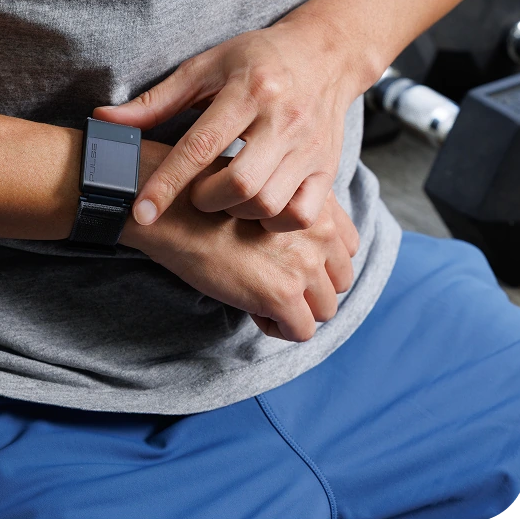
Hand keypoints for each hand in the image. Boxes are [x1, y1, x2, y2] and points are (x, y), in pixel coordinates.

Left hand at [93, 12, 360, 232]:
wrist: (324, 54)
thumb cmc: (256, 60)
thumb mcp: (204, 68)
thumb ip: (155, 101)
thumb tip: (103, 120)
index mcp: (247, 90)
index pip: (200, 146)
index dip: (166, 184)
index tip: (141, 212)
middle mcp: (282, 120)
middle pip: (241, 185)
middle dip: (207, 201)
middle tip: (198, 193)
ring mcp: (310, 147)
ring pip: (270, 205)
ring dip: (237, 214)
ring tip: (227, 198)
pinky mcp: (328, 167)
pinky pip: (303, 214)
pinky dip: (276, 222)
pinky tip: (260, 206)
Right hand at [120, 141, 360, 341]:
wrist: (172, 209)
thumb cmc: (205, 198)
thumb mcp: (261, 188)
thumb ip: (290, 210)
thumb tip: (297, 242)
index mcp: (316, 205)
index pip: (347, 248)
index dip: (321, 262)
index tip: (292, 264)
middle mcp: (319, 232)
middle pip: (340, 281)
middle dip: (312, 289)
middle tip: (275, 285)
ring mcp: (303, 264)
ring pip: (326, 309)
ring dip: (297, 310)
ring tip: (261, 298)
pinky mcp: (281, 294)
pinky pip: (300, 331)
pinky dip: (278, 327)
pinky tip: (252, 309)